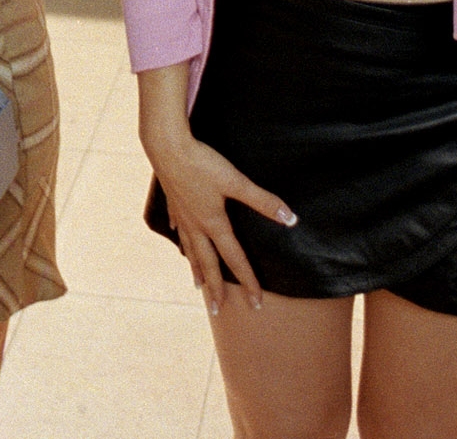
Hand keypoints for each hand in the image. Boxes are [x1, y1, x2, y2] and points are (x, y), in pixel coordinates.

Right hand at [141, 128, 294, 316]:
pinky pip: (178, 226)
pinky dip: (181, 237)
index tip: (256, 303)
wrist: (166, 147)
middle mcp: (196, 225)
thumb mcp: (235, 181)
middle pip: (208, 263)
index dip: (248, 281)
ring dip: (196, 269)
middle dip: (215, 288)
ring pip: (190, 249)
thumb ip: (262, 201)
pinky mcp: (173, 201)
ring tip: (198, 285)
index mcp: (214, 223)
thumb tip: (290, 218)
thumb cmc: (202, 163)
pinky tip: (179, 238)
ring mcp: (182, 215)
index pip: (235, 259)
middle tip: (217, 310)